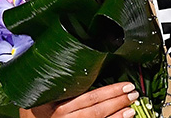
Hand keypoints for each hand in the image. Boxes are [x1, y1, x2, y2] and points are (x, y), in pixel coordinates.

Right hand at [19, 82, 139, 117]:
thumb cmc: (37, 106)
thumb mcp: (43, 92)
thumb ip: (61, 81)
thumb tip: (78, 58)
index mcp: (56, 105)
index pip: (88, 97)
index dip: (110, 91)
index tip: (126, 85)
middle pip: (95, 110)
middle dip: (117, 100)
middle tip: (133, 92)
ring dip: (118, 115)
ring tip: (132, 107)